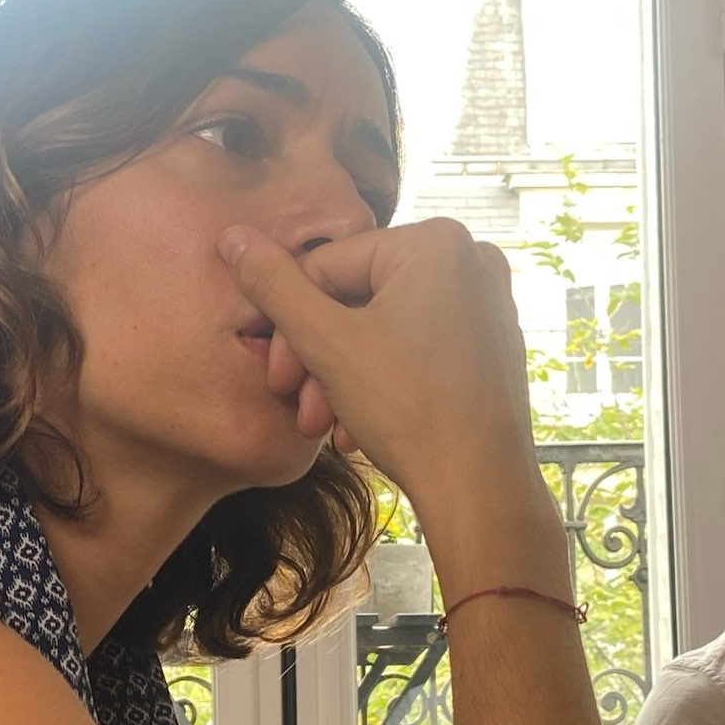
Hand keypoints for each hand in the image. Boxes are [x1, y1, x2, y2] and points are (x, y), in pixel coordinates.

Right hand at [219, 218, 545, 545]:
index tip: (278, 378)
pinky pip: (417, 345)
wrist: (479, 487)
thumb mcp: (326, 343)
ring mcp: (485, 302)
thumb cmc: (408, 409)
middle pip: (357, 297)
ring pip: (383, 327)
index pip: (327, 266)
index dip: (291, 323)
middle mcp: (469, 258)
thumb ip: (273, 285)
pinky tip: (359, 427)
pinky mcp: (490, 342)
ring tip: (325, 426)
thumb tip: (233, 237)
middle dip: (318, 358)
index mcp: (434, 241)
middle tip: (298, 408)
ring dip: (342, 377)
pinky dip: (381, 381)